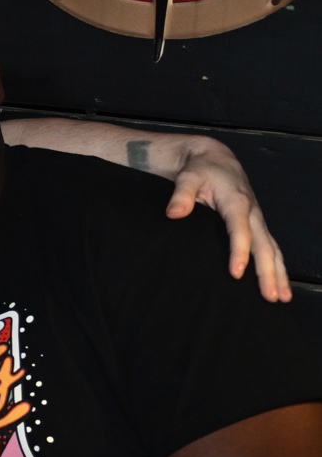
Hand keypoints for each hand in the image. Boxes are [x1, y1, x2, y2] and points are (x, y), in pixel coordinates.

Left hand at [165, 139, 290, 301]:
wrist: (214, 158)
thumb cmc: (199, 170)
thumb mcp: (186, 177)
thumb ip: (181, 195)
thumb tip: (174, 213)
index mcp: (236, 201)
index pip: (239, 231)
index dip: (239, 252)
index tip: (236, 274)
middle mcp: (252, 212)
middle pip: (264, 245)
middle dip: (268, 272)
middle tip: (270, 297)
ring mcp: (257, 219)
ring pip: (272, 249)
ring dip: (278, 273)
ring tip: (282, 298)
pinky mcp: (256, 224)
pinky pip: (270, 247)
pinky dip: (277, 266)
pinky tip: (278, 284)